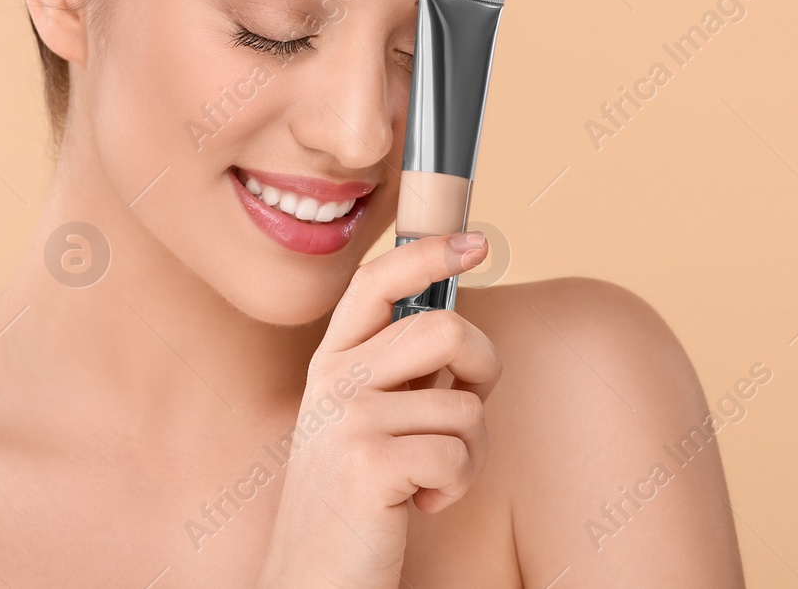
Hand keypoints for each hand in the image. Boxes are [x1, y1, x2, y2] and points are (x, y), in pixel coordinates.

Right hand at [257, 232, 502, 588]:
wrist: (314, 578)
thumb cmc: (355, 503)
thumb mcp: (363, 421)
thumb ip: (397, 372)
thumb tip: (458, 325)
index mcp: (333, 360)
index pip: (376, 280)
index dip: (427, 252)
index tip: (474, 243)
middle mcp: (333, 378)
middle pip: (446, 328)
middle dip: (483, 371)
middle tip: (467, 410)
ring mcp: (346, 418)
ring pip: (464, 404)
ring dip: (469, 451)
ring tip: (430, 478)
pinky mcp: (366, 463)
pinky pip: (458, 454)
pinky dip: (457, 487)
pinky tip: (421, 504)